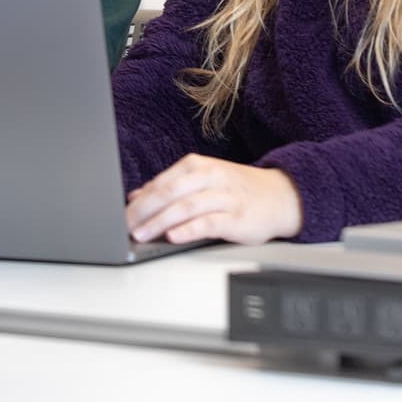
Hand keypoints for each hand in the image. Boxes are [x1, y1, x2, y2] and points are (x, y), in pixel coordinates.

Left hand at [125, 155, 302, 245]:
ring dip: (160, 221)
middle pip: (171, 192)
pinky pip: (210, 222)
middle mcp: (211, 177)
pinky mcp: (237, 217)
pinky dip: (189, 229)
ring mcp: (225, 196)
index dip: (139, 200)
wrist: (282, 196)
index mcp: (199, 166)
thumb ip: (171, 187)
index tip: (119, 216)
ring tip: (141, 234)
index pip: (162, 183)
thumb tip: (137, 196)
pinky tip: (173, 236)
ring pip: (187, 206)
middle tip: (125, 226)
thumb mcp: (204, 181)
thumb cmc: (238, 190)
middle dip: (144, 210)